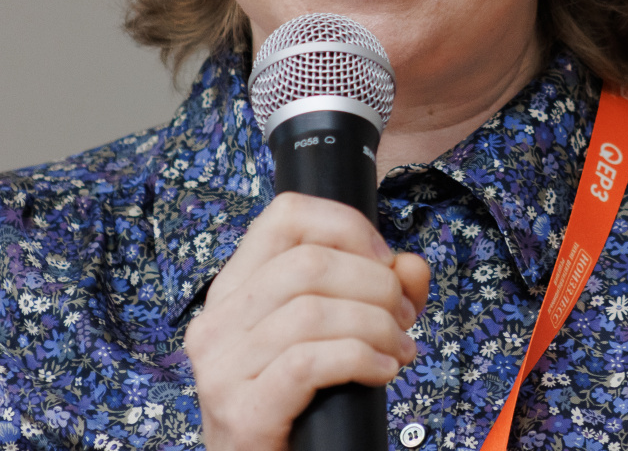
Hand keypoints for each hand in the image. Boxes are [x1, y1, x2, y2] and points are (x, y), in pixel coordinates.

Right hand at [184, 192, 431, 450]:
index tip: (385, 261)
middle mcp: (215, 321)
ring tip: (399, 349)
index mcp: (234, 289)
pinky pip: (309, 362)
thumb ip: (384, 293)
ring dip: (376, 325)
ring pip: (312, 310)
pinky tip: (381, 372)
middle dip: (376, 284)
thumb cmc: (305, 403)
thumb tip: (411, 265)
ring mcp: (221, 368)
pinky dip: (360, 359)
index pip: (284, 216)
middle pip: (308, 262)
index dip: (347, 226)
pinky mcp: (241, 411)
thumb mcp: (344, 334)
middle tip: (402, 319)